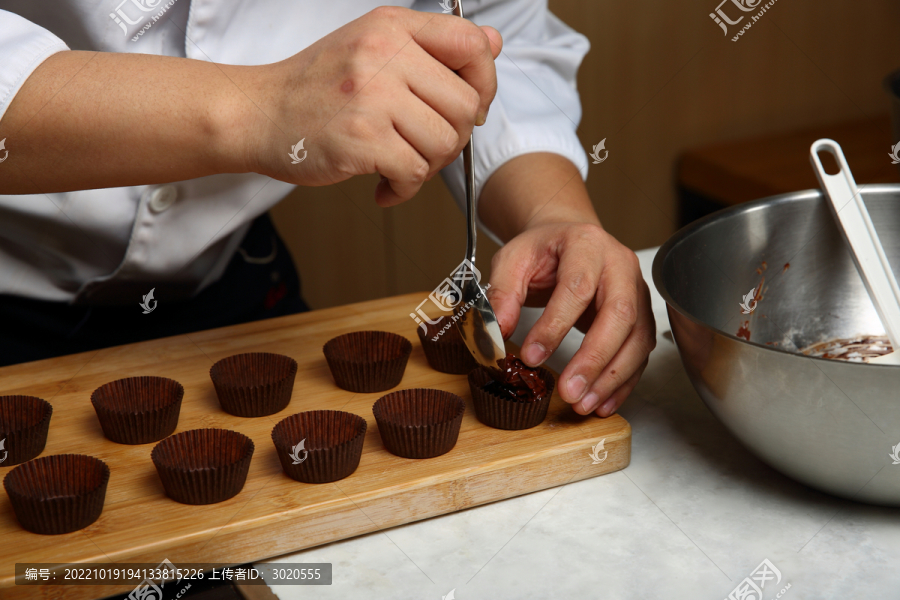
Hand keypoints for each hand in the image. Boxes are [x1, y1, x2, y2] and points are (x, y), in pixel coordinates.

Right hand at [233, 6, 502, 205]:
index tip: (468, 106)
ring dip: (429, 166)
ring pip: (444, 142)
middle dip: (454, 137)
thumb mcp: (373, 45)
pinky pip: (414, 172)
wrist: (256, 113)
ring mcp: (372, 97)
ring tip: (402, 165)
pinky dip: (405, 188)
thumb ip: (432, 46)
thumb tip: (493, 42)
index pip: (472, 44)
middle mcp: (385, 55)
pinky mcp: (362, 140)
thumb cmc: (315, 86)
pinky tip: (386, 185)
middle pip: (465, 105)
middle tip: (426, 147)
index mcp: (393, 27)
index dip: (484, 81)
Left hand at [488, 222, 655, 416]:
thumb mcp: (513, 260)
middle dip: (594, 359)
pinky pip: (640, 353)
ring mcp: (636, 292)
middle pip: (619, 315)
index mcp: (587, 245)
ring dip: (611, 377)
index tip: (531, 356)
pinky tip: (601, 401)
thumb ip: (502, 292)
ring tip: (582, 403)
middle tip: (569, 391)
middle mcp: (620, 266)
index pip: (577, 287)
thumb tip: (497, 331)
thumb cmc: (543, 251)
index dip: (555, 325)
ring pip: (637, 338)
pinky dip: (622, 382)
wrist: (567, 241)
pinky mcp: (641, 316)